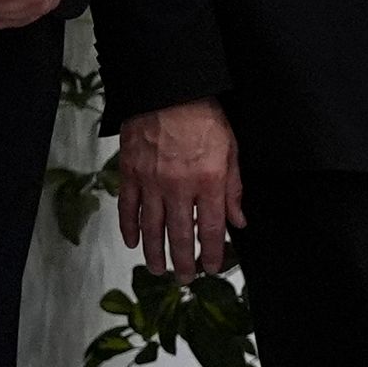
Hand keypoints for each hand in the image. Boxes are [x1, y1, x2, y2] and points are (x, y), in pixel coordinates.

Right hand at [116, 99, 243, 278]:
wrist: (167, 88)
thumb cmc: (202, 115)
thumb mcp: (230, 150)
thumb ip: (234, 189)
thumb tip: (239, 220)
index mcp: (208, 180)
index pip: (212, 229)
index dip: (212, 253)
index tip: (212, 267)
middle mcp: (179, 186)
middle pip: (180, 235)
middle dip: (183, 262)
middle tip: (185, 278)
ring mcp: (151, 181)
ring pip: (152, 228)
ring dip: (155, 253)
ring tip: (158, 269)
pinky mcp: (130, 173)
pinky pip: (128, 208)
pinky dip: (129, 228)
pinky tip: (134, 242)